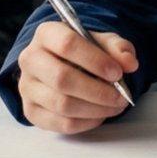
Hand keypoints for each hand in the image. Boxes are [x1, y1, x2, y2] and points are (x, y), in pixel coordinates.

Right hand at [17, 21, 138, 133]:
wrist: (65, 65)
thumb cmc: (84, 52)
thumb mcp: (103, 42)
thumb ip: (119, 48)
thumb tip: (129, 63)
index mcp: (47, 34)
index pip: (68, 44)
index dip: (95, 60)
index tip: (117, 73)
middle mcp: (31, 59)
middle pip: (62, 79)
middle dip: (98, 91)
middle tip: (121, 96)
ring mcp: (27, 87)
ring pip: (62, 104)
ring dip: (95, 109)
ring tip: (115, 106)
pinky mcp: (31, 111)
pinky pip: (61, 123)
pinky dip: (87, 123)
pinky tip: (100, 115)